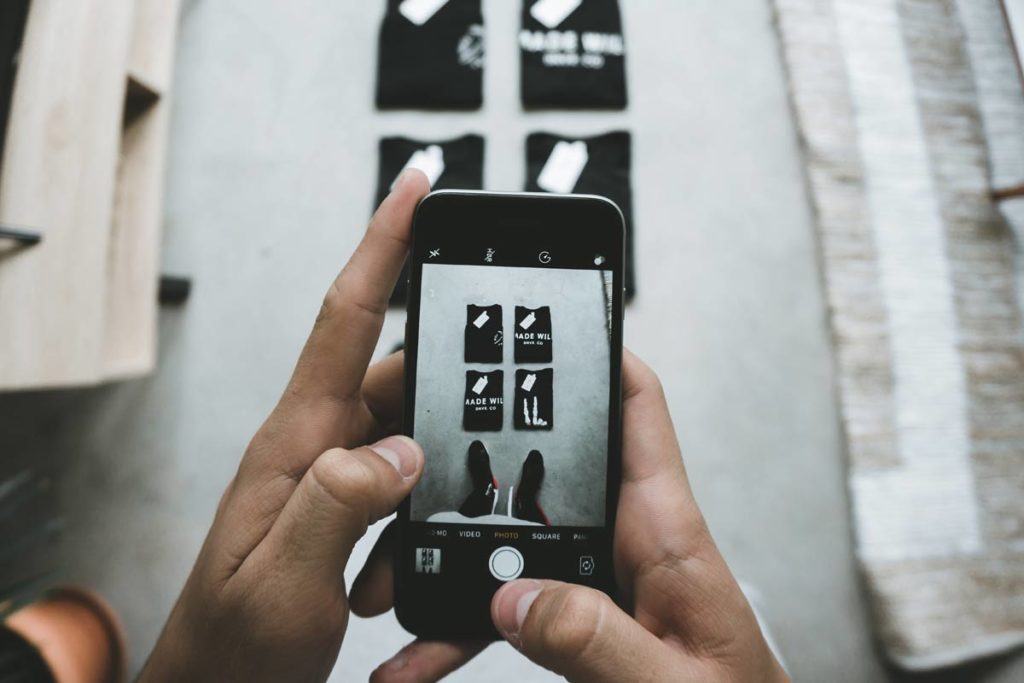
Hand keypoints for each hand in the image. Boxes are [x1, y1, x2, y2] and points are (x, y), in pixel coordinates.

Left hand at [139, 169, 431, 681]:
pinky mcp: (345, 505)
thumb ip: (340, 504)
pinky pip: (402, 482)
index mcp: (296, 444)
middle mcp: (316, 445)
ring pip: (409, 436)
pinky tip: (404, 569)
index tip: (414, 187)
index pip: (345, 321)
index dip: (382, 246)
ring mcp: (331, 474)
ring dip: (430, 485)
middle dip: (443, 402)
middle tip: (473, 440)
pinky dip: (419, 515)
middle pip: (398, 376)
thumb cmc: (235, 645)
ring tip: (396, 563)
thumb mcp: (286, 583)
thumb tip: (400, 446)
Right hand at [366, 351, 788, 682]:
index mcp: (665, 531)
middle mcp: (627, 539)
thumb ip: (600, 640)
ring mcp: (598, 574)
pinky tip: (421, 649)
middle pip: (545, 464)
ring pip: (508, 536)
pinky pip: (507, 601)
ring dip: (448, 554)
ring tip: (392, 578)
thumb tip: (517, 599)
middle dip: (474, 457)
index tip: (537, 321)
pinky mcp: (578, 613)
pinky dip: (461, 622)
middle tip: (410, 454)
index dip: (596, 353)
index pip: (636, 409)